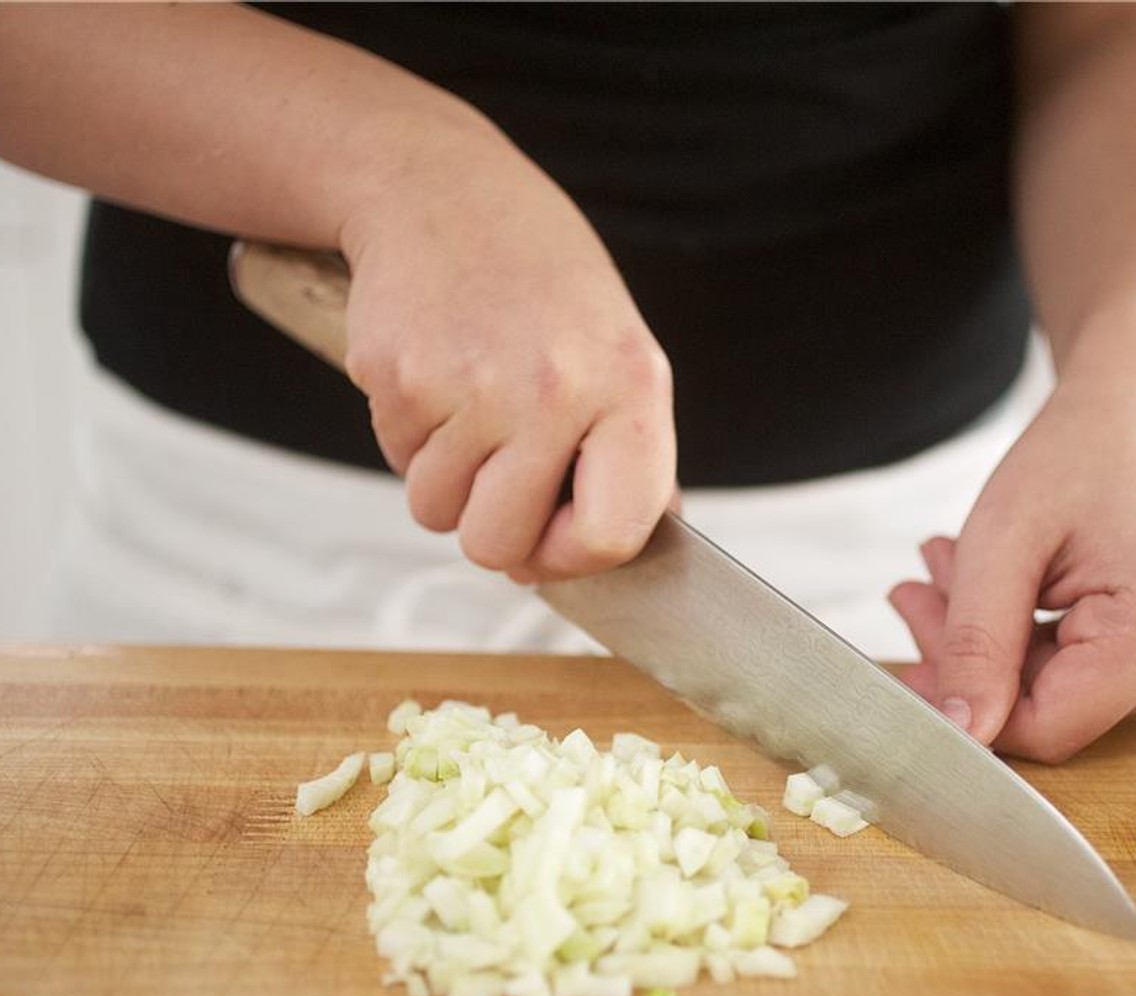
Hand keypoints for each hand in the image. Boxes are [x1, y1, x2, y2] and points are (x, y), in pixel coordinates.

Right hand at [338, 124, 675, 581]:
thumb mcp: (619, 352)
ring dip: (445, 480)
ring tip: (469, 406)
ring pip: (436, 512)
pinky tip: (436, 374)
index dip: (575, 559)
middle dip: (491, 529)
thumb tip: (632, 552)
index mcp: (630, 387)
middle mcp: (557, 389)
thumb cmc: (542, 285)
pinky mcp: (400, 377)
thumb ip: (632, 455)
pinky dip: (410, 436)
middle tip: (498, 475)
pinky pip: (397, 462)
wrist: (442, 192)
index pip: (611, 535)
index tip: (555, 540)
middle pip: (500, 545)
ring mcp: (473, 386)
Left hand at [888, 376, 1135, 761]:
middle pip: (1047, 708)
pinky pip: (1072, 668)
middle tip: (910, 593)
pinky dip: (1015, 631)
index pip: (1048, 726)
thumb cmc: (1079, 451)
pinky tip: (976, 582)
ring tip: (940, 568)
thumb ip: (976, 644)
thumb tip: (958, 730)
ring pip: (1051, 690)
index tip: (908, 661)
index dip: (969, 707)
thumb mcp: (1003, 541)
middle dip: (965, 658)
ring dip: (982, 638)